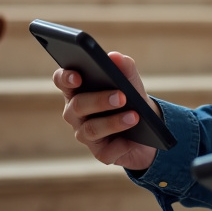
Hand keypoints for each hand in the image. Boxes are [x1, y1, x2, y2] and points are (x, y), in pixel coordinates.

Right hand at [52, 51, 159, 170]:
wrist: (148, 130)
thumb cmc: (132, 99)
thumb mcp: (132, 82)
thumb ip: (124, 68)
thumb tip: (115, 57)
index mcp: (78, 89)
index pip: (63, 80)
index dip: (65, 78)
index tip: (77, 76)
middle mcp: (75, 112)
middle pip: (78, 105)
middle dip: (99, 100)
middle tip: (121, 96)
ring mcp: (85, 134)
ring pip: (91, 129)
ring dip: (114, 122)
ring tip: (134, 116)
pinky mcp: (100, 152)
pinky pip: (106, 151)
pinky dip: (121, 145)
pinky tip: (132, 141)